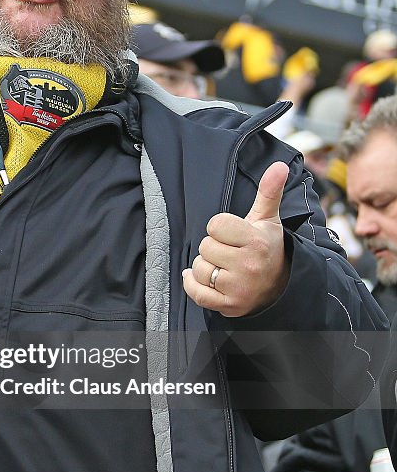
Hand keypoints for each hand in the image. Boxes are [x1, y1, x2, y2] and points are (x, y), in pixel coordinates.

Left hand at [182, 161, 289, 316]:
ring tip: (223, 267)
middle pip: (205, 247)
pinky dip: (193, 285)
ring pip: (199, 269)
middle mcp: (248, 265)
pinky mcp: (229, 306)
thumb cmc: (267, 247)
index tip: (233, 234)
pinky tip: (201, 278)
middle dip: (214, 248)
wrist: (280, 285)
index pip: (215, 225)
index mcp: (256, 241)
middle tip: (230, 252)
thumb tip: (279, 166)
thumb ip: (269, 191)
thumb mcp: (268, 219)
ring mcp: (239, 288)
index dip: (220, 228)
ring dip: (206, 267)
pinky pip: (197, 294)